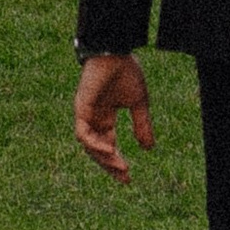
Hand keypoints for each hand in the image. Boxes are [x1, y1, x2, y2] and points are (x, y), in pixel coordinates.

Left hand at [73, 54, 154, 183]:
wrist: (115, 52)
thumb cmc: (126, 72)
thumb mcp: (138, 103)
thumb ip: (142, 125)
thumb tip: (148, 149)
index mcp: (105, 116)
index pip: (107, 145)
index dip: (116, 161)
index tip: (128, 177)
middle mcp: (93, 117)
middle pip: (97, 149)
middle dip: (110, 165)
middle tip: (125, 176)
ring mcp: (85, 114)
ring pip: (89, 145)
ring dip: (104, 158)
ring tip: (121, 166)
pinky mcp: (81, 108)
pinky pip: (83, 134)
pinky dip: (95, 145)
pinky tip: (109, 151)